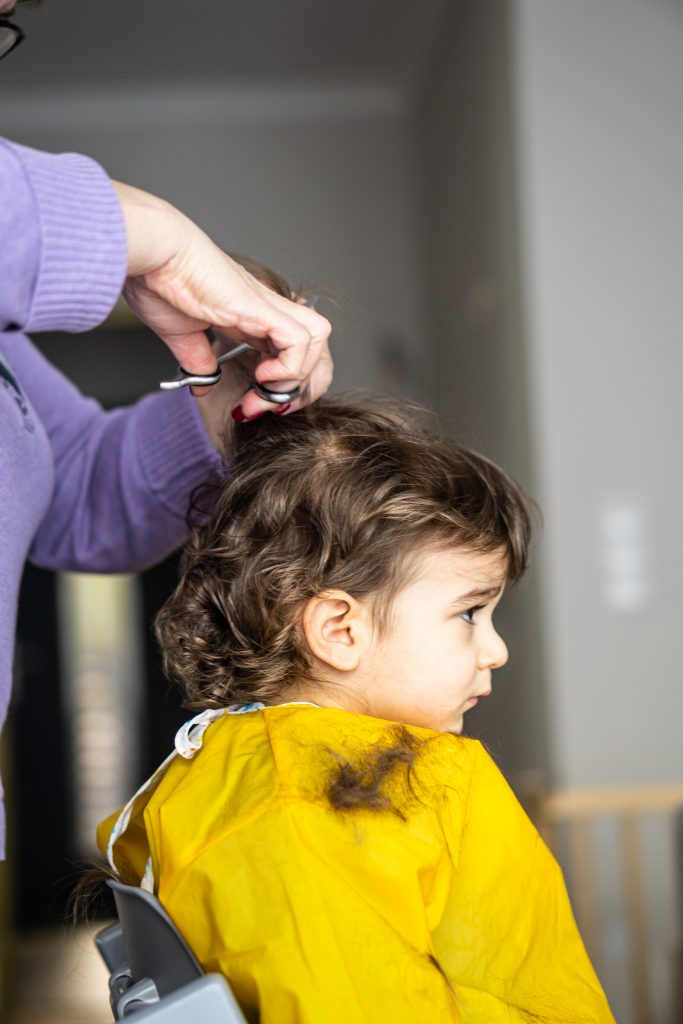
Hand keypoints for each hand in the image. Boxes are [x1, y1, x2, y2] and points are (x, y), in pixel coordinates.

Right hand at [112, 182, 332, 409]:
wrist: (152, 255)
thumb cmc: (159, 281)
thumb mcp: (181, 335)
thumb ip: (197, 359)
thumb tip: (202, 384)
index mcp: (250, 319)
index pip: (290, 357)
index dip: (279, 389)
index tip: (249, 406)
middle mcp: (266, 313)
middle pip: (315, 351)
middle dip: (296, 389)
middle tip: (261, 406)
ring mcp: (267, 308)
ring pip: (317, 342)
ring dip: (296, 378)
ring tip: (263, 389)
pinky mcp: (261, 307)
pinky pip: (301, 340)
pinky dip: (290, 366)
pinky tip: (262, 375)